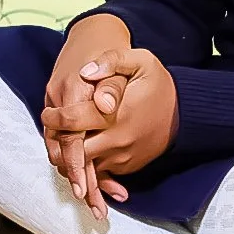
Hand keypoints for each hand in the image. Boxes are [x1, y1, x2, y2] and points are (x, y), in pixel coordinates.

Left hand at [44, 48, 178, 223]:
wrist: (185, 113)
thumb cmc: (157, 84)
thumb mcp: (141, 61)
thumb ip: (112, 61)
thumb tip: (86, 72)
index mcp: (117, 115)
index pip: (75, 123)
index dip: (55, 119)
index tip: (48, 113)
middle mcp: (118, 141)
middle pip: (75, 152)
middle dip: (58, 144)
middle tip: (49, 131)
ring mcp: (122, 157)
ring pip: (85, 166)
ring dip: (69, 158)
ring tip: (59, 142)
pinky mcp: (126, 166)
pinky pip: (99, 172)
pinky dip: (85, 167)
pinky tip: (77, 155)